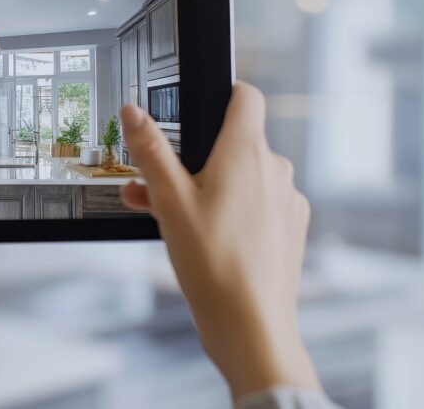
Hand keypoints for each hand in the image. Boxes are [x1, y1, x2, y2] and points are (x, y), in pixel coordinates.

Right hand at [120, 83, 320, 400]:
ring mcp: (286, 201)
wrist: (251, 326)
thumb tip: (134, 112)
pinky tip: (204, 239)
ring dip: (207, 188)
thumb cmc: (213, 265)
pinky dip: (230, 212)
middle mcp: (275, 170)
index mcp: (247, 153)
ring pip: (242, 179)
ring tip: (171, 220)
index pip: (246, 96)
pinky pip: (256, 205)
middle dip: (193, 160)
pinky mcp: (289, 229)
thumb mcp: (168, 202)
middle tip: (157, 187)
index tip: (197, 110)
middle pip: (232, 144)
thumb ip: (151, 151)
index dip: (221, 96)